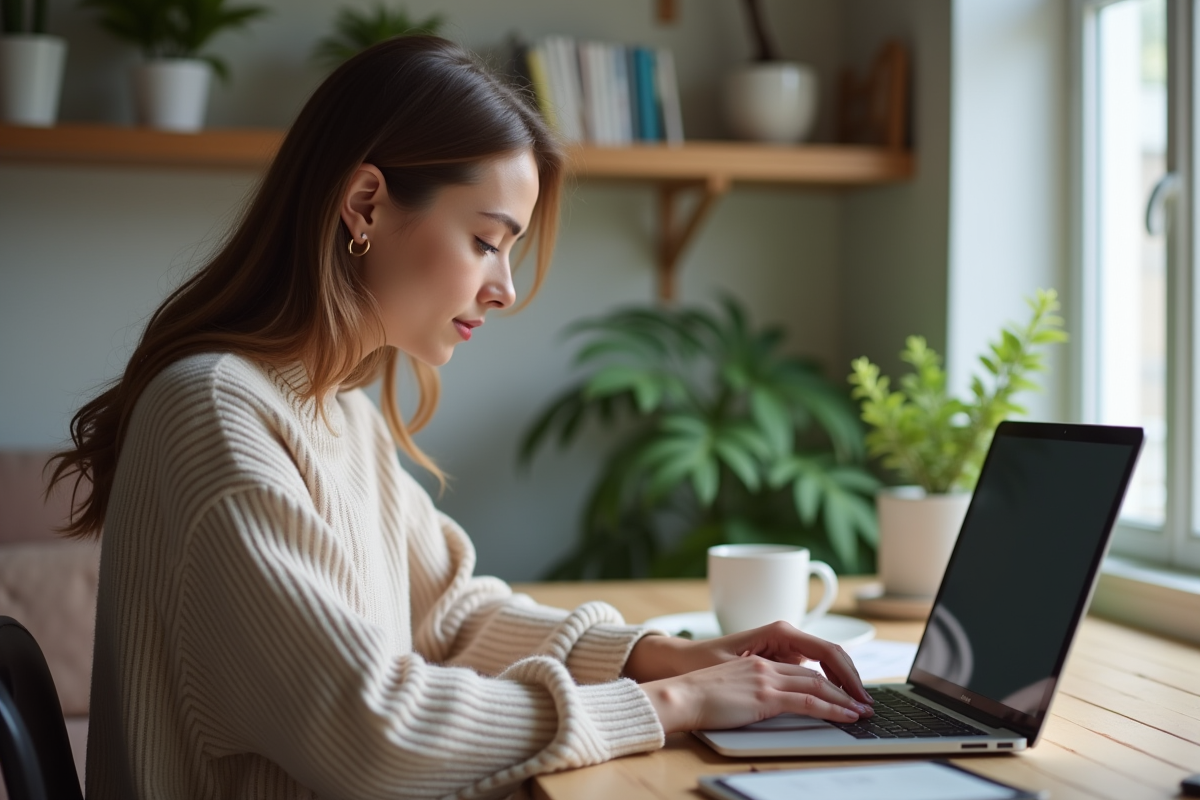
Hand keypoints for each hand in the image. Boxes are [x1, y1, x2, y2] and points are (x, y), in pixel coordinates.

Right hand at [638, 655, 872, 734]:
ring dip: (844, 698)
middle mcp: (766, 664)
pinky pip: (808, 700)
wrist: (679, 695)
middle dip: (844, 686)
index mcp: (759, 660)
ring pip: (817, 684)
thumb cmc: (696, 694)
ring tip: (862, 711)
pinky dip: (833, 708)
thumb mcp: (730, 685)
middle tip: (862, 701)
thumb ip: (751, 687)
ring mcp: (767, 678)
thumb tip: (764, 702)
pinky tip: (846, 716)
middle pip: (816, 671)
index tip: (844, 690)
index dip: (828, 676)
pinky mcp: (765, 695)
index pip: (803, 665)